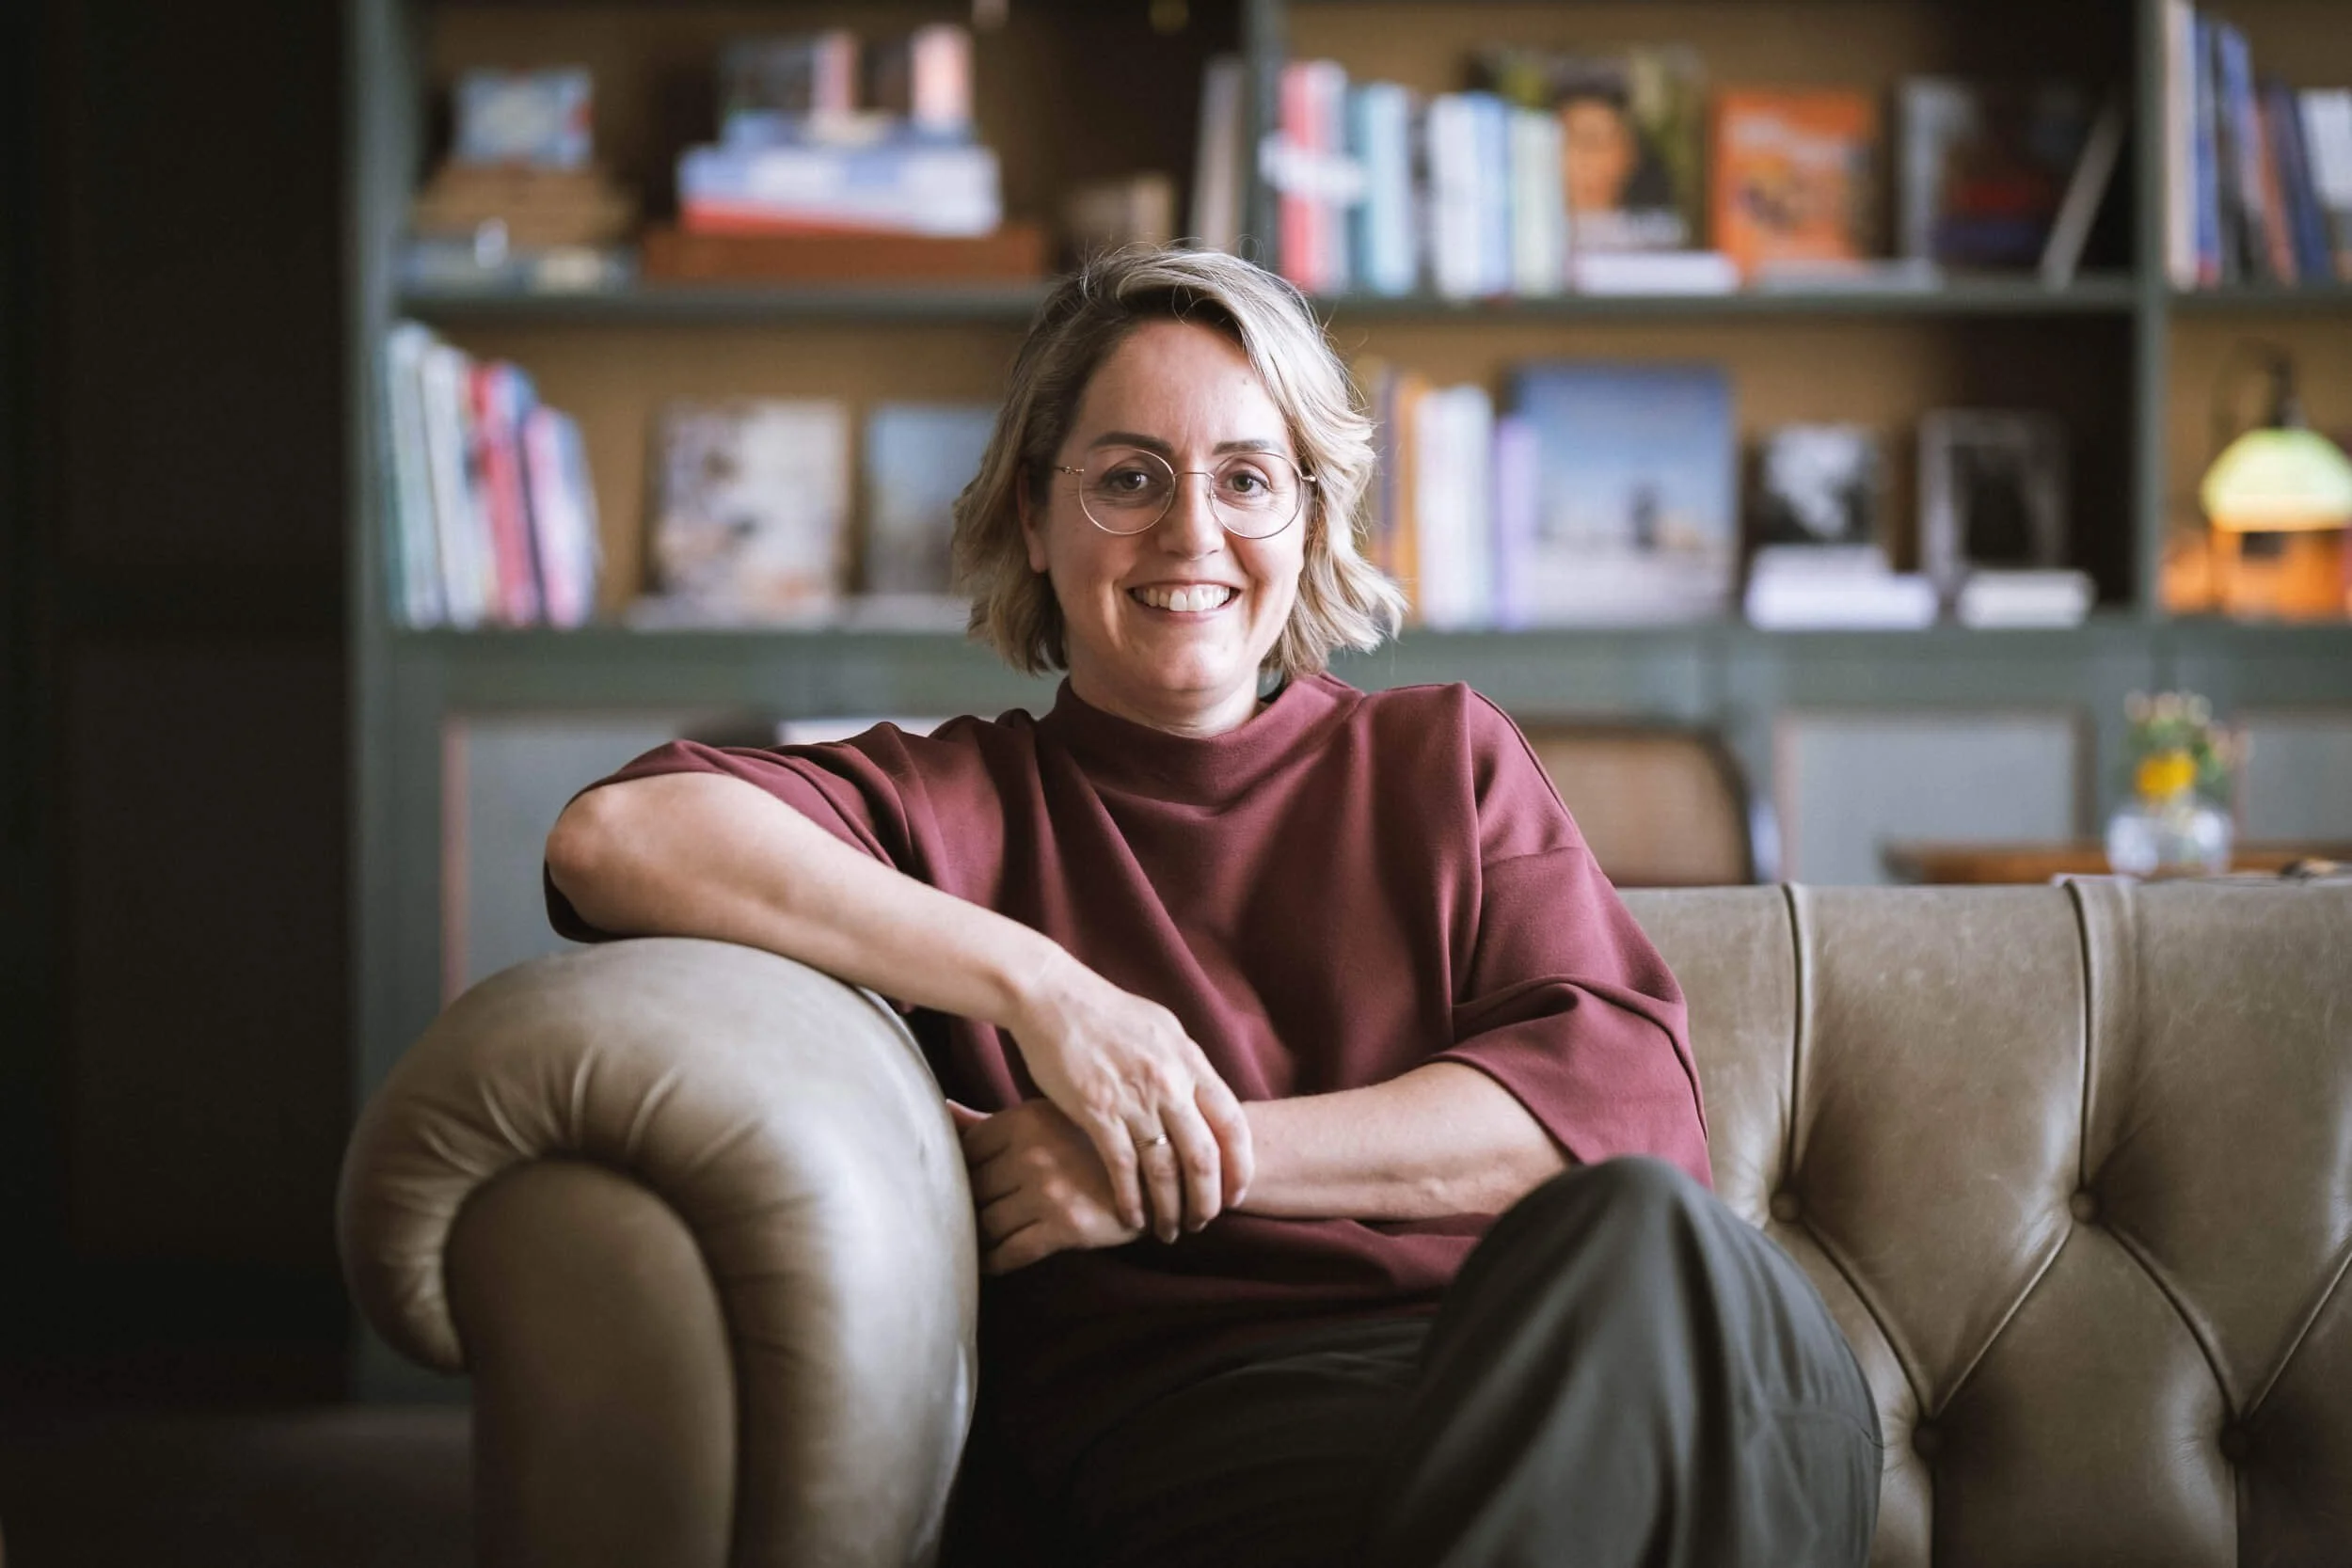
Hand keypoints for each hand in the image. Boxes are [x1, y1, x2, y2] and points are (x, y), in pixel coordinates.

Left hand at [950, 1100, 1145, 1272]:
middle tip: (957, 1220)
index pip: (965, 1152)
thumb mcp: (1040, 1121)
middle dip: (964, 1207)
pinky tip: (990, 1261)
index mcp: (1023, 1120)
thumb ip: (988, 1122)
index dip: (958, 1173)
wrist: (1154, 1176)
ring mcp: (1049, 1190)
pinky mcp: (1067, 1226)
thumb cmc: (1087, 1146)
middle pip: (972, 1189)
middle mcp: (1033, 1152)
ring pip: (987, 1224)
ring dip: (977, 1238)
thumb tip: (942, 1111)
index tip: (958, 1187)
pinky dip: (994, 1261)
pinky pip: (1011, 1252)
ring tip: (973, 1242)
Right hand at [1003, 953, 1252, 1242]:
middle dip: (1207, 1199)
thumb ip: (1186, 1066)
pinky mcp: (1095, 1111)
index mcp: (1190, 1061)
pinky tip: (1131, 1219)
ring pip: (1165, 1169)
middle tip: (1203, 1222)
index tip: (1237, 1193)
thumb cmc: (1105, 1013)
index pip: (1233, 1123)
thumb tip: (1206, 1098)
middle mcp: (1170, 1082)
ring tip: (1170, 1230)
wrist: (1052, 996)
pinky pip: (1122, 1168)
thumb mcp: (1162, 1029)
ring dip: (1170, 1208)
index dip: (1240, 1165)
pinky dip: (1130, 1200)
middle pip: (1204, 1156)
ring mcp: (1134, 1098)